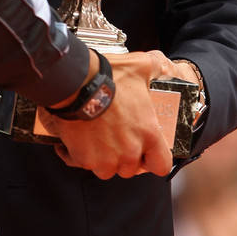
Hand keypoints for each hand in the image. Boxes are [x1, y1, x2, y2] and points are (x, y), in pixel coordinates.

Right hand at [38, 49, 178, 179]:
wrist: (75, 83)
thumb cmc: (107, 77)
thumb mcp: (140, 66)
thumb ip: (154, 69)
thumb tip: (159, 66)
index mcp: (148, 134)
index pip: (161, 165)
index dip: (154, 159)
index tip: (146, 152)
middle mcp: (129, 152)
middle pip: (131, 168)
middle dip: (125, 155)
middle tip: (115, 137)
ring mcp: (106, 159)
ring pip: (109, 169)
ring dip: (104, 158)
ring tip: (96, 138)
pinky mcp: (84, 159)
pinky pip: (85, 164)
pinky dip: (81, 154)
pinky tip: (78, 139)